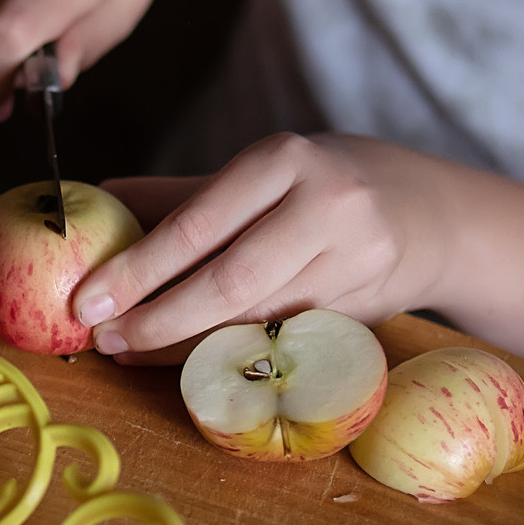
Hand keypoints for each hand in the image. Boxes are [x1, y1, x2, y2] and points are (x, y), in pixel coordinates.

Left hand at [74, 135, 448, 363]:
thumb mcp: (265, 169)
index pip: (197, 223)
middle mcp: (325, 209)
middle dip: (157, 319)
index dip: (138, 268)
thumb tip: (104, 200)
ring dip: (184, 346)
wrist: (436, 216)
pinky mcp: (365, 314)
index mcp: (284, 160)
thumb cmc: (330, 184)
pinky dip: (231, 356)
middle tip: (103, 339)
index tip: (88, 298)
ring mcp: (352, 266)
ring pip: (255, 321)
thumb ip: (185, 192)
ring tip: (130, 352)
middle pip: (228, 282)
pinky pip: (283, 344)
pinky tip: (190, 363)